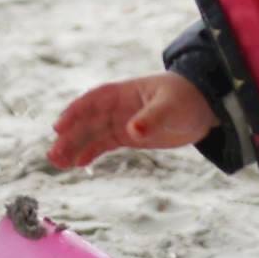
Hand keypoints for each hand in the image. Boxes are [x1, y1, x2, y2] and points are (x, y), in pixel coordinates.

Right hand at [48, 72, 218, 169]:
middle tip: (53, 155)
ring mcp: (122, 121)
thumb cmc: (187, 98)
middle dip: (69, 137)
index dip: (75, 112)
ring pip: (92, 134)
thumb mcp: (171, 107)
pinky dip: (90, 152)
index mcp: (124, 93)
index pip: (93, 101)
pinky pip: (103, 144)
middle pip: (88, 121)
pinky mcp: (129, 136)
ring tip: (56, 163)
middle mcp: (117, 107)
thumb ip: (152, 118)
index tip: (59, 127)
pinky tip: (76, 164)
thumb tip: (132, 132)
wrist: (205, 106)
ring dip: (74, 146)